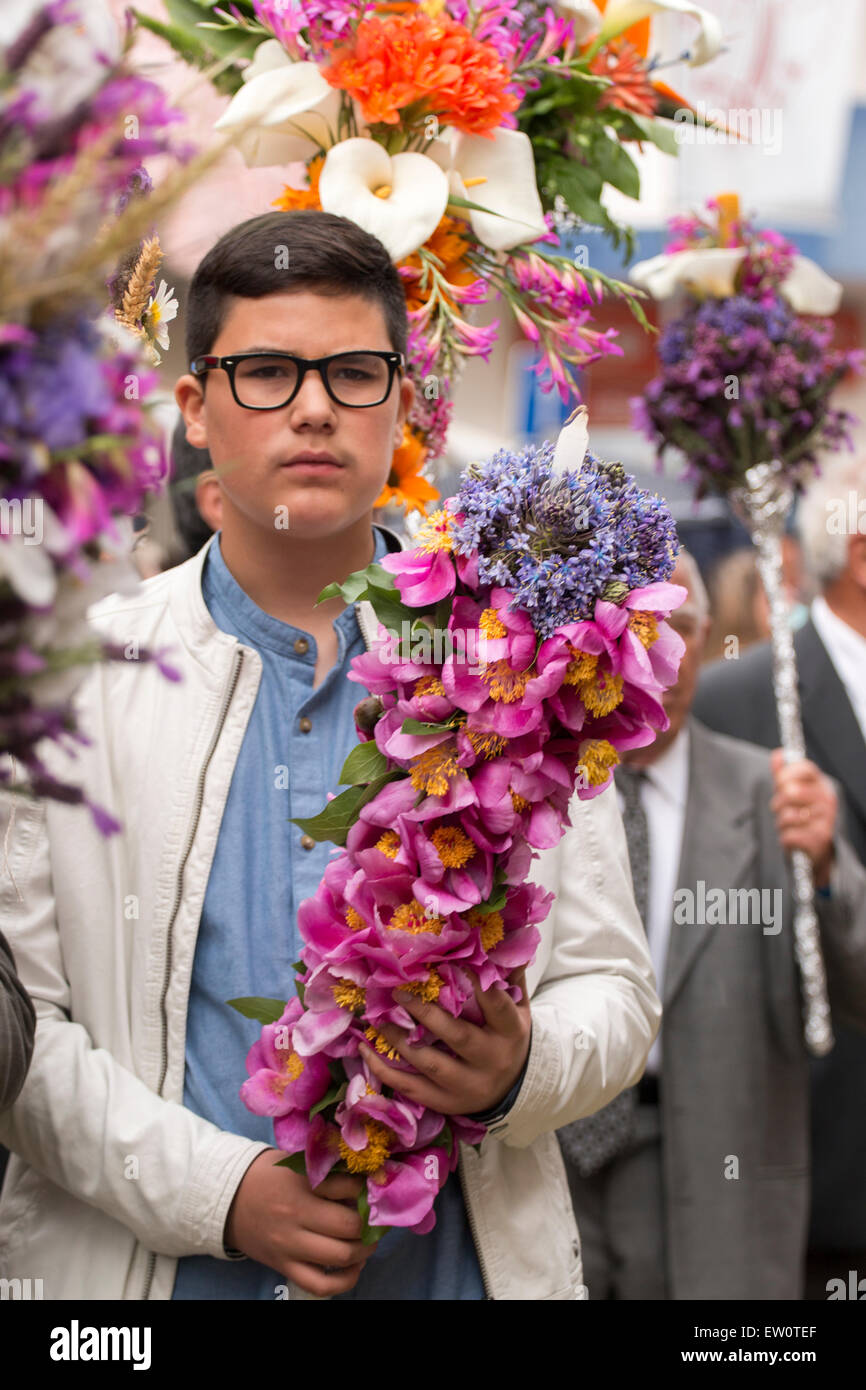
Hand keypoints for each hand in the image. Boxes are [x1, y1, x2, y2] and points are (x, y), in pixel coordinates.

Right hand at [224, 1149, 372, 1295]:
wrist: (228, 1198)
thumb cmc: (268, 1175)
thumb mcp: (296, 1162)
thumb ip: (328, 1169)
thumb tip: (367, 1179)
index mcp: (300, 1184)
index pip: (348, 1187)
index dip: (368, 1187)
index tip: (374, 1187)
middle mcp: (296, 1217)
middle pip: (349, 1226)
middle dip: (370, 1222)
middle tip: (375, 1217)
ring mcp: (289, 1246)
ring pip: (340, 1256)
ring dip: (364, 1250)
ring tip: (367, 1240)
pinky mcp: (284, 1267)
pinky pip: (320, 1285)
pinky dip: (345, 1280)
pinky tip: (354, 1266)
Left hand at [359, 968, 531, 1115]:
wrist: (514, 1089)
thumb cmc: (508, 1036)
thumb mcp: (518, 1007)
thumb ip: (508, 976)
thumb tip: (492, 940)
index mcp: (511, 1031)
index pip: (495, 1005)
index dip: (473, 982)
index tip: (446, 960)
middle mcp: (492, 1060)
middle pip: (458, 1036)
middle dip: (426, 1014)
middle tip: (397, 991)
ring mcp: (468, 1086)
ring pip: (430, 1064)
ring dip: (399, 1041)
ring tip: (376, 1018)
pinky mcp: (446, 1102)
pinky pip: (411, 1088)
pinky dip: (384, 1071)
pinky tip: (364, 1050)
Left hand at [769, 749, 837, 888]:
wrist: (818, 850)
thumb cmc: (803, 817)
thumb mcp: (793, 793)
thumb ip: (784, 774)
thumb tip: (778, 754)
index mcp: (821, 785)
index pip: (805, 768)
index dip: (786, 774)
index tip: (780, 783)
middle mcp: (827, 800)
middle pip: (790, 792)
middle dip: (778, 803)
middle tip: (782, 809)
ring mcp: (826, 820)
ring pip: (787, 815)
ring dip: (781, 823)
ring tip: (789, 826)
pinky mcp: (819, 840)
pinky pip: (789, 835)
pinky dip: (785, 839)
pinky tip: (793, 838)